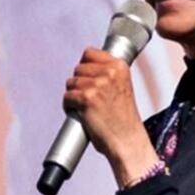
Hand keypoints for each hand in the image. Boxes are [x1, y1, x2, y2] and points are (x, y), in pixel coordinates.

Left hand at [63, 48, 159, 186]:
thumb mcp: (122, 87)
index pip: (89, 53)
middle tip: (88, 97)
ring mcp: (98, 85)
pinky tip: (78, 112)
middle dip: (79, 82)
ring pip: (70, 82)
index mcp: (119, 67)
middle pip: (78, 68)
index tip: (87, 77)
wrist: (127, 140)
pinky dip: (68, 106)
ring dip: (73, 95)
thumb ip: (108, 74)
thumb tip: (87, 66)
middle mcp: (109, 73)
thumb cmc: (123, 119)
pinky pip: (67, 97)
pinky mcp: (87, 98)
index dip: (85, 66)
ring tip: (85, 106)